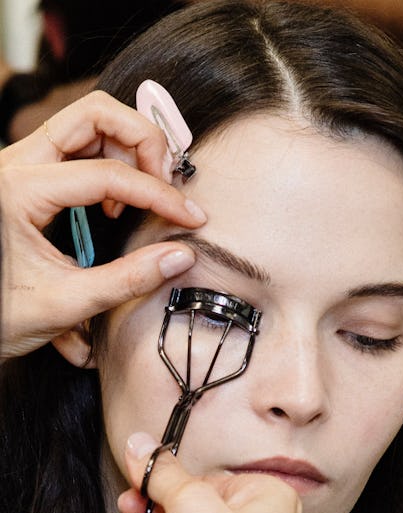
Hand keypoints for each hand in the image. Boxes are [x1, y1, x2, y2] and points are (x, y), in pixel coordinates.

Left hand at [0, 90, 205, 358]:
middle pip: (95, 114)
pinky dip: (110, 162)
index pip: (107, 173)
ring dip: (127, 149)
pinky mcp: (29, 176)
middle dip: (143, 141)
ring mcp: (21, 165)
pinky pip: (78, 146)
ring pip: (88, 123)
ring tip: (142, 197)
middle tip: (165, 184)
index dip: (158, 194)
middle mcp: (16, 164)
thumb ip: (127, 280)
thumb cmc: (0, 315)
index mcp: (18, 190)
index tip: (190, 217)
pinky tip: (114, 205)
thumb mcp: (64, 304)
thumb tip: (179, 257)